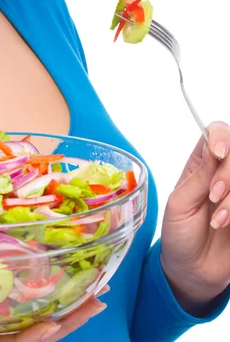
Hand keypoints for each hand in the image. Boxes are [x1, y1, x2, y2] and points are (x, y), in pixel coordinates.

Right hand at [0, 279, 107, 341]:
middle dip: (64, 322)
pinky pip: (9, 302)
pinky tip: (53, 277)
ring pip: (24, 320)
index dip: (30, 341)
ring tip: (92, 289)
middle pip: (26, 338)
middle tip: (97, 298)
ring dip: (60, 308)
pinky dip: (35, 292)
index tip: (55, 323)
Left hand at [160, 121, 229, 312]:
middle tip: (214, 195)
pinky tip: (225, 226)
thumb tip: (213, 148)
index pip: (217, 132)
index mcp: (201, 163)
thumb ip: (199, 177)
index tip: (219, 153)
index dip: (222, 137)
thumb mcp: (180, 204)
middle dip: (228, 173)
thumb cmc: (179, 233)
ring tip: (218, 220)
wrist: (193, 271)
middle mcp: (223, 173)